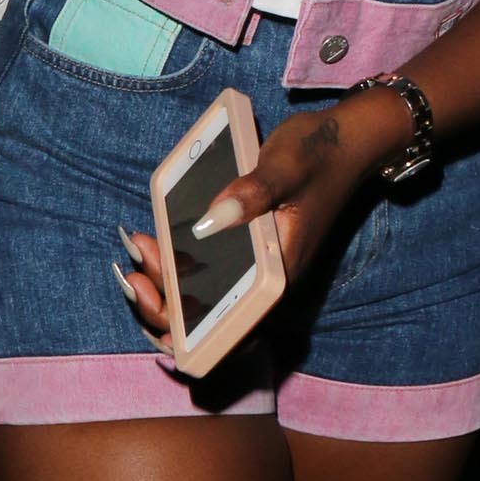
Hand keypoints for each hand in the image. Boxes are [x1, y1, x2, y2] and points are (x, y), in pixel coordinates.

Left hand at [113, 94, 407, 337]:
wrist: (344, 140)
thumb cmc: (319, 154)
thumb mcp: (284, 167)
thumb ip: (252, 193)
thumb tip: (208, 222)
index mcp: (281, 273)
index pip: (239, 330)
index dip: (197, 340)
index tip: (161, 320)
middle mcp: (267, 279)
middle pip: (211, 320)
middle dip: (165, 308)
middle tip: (135, 276)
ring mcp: (255, 265)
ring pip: (203, 297)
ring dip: (165, 283)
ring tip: (141, 248)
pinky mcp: (245, 248)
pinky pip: (205, 271)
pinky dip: (174, 264)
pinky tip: (152, 241)